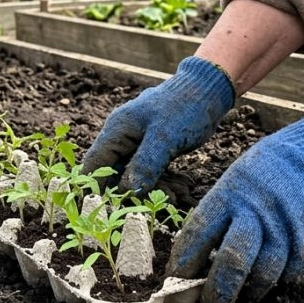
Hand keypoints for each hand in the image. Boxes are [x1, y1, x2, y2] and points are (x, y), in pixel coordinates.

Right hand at [82, 56, 234, 193]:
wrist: (208, 90)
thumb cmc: (185, 106)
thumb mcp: (165, 136)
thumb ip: (145, 163)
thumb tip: (128, 191)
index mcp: (117, 130)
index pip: (95, 164)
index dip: (95, 188)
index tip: (104, 212)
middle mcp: (123, 138)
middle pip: (114, 174)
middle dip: (131, 193)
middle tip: (151, 208)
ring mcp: (138, 144)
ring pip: (135, 176)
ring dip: (153, 190)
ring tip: (177, 196)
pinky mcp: (153, 150)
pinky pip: (151, 172)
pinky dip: (164, 183)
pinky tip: (181, 189)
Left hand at [167, 107, 303, 302]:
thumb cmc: (278, 165)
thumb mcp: (241, 176)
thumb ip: (223, 213)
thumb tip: (201, 258)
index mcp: (232, 193)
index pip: (196, 236)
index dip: (181, 267)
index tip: (173, 287)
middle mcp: (258, 212)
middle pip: (230, 264)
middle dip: (216, 297)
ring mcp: (288, 229)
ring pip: (263, 277)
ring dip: (250, 293)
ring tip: (244, 298)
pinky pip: (292, 275)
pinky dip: (281, 280)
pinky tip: (277, 275)